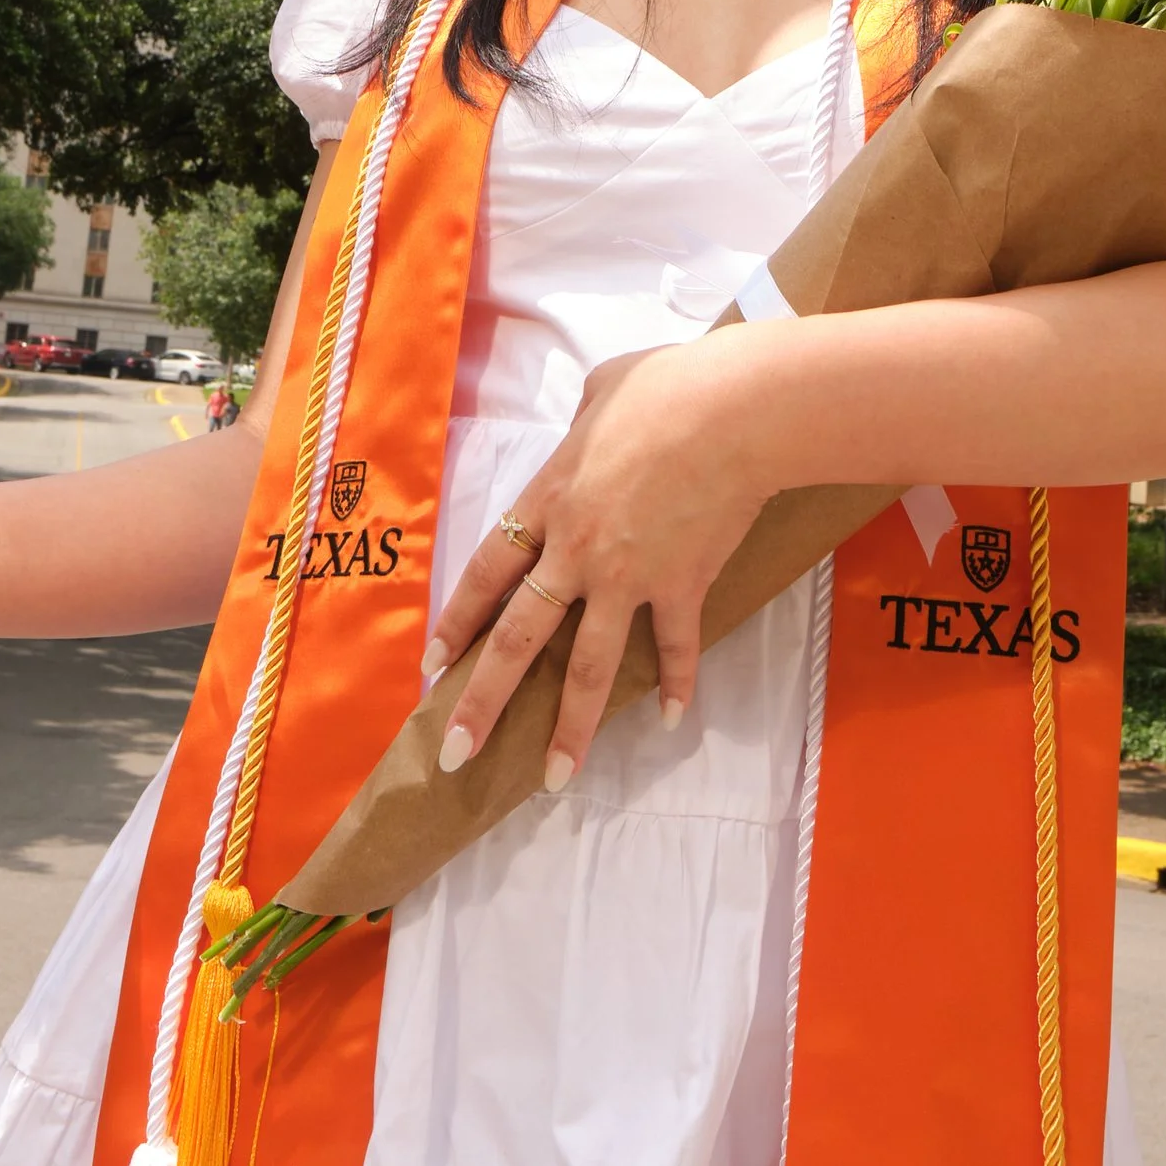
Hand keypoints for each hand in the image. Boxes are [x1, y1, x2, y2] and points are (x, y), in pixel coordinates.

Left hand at [422, 333, 776, 786]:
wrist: (732, 412)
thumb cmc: (665, 387)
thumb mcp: (603, 392)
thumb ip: (585, 421)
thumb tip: (594, 419)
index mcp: (549, 501)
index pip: (487, 573)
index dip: (457, 621)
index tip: (434, 665)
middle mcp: (576, 551)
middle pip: (518, 639)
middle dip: (483, 701)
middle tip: (458, 753)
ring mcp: (628, 577)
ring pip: (589, 668)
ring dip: (572, 727)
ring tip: (555, 777)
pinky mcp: (681, 586)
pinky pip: (674, 647)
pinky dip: (678, 684)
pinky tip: (674, 719)